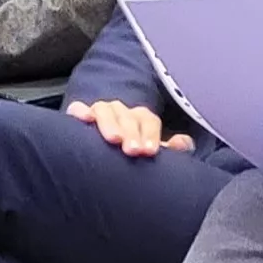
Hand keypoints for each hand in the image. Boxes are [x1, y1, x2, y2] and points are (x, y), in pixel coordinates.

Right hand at [67, 98, 190, 158]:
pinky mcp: (81, 117)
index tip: (149, 152)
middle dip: (131, 132)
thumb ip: (170, 149)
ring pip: (105, 110)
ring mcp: (101, 113)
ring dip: (110, 123)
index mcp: (141, 119)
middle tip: (132, 150)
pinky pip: (78, 109)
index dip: (150, 135)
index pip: (148, 121)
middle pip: (128, 116)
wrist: (106, 152)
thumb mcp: (151, 152)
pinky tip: (83, 118)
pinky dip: (80, 111)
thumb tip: (183, 142)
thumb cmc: (132, 153)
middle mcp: (122, 112)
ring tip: (112, 139)